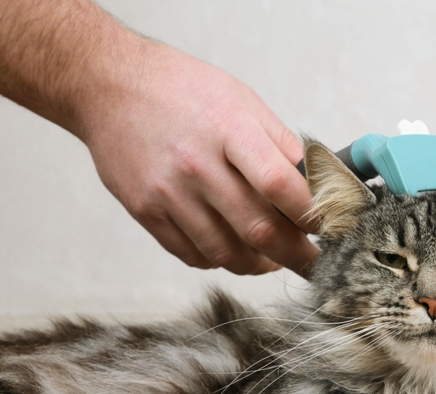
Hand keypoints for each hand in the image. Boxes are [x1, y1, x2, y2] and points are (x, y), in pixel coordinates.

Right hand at [76, 38, 318, 276]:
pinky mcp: (145, 211)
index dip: (311, 215)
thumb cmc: (179, 90)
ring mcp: (168, 192)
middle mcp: (197, 164)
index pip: (280, 186)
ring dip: (258, 264)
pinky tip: (232, 250)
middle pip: (258, 228)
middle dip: (295, 255)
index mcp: (228, 130)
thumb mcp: (239, 98)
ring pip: (225, 252)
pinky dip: (219, 260)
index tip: (327, 229)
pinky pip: (191, 254)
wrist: (108, 86)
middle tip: (313, 264)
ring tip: (271, 259)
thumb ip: (279, 141)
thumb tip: (313, 183)